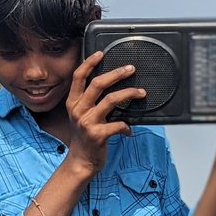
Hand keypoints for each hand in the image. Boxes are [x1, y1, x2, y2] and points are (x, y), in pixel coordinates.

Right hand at [63, 50, 145, 176]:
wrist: (80, 162)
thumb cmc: (84, 138)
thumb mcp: (80, 116)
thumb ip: (89, 102)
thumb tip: (109, 86)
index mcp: (73, 103)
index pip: (78, 77)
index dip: (89, 63)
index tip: (100, 53)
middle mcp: (78, 110)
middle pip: (98, 84)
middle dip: (116, 73)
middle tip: (131, 69)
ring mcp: (87, 122)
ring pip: (111, 100)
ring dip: (129, 94)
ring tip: (141, 93)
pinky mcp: (98, 135)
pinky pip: (118, 124)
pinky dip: (126, 126)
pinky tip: (129, 129)